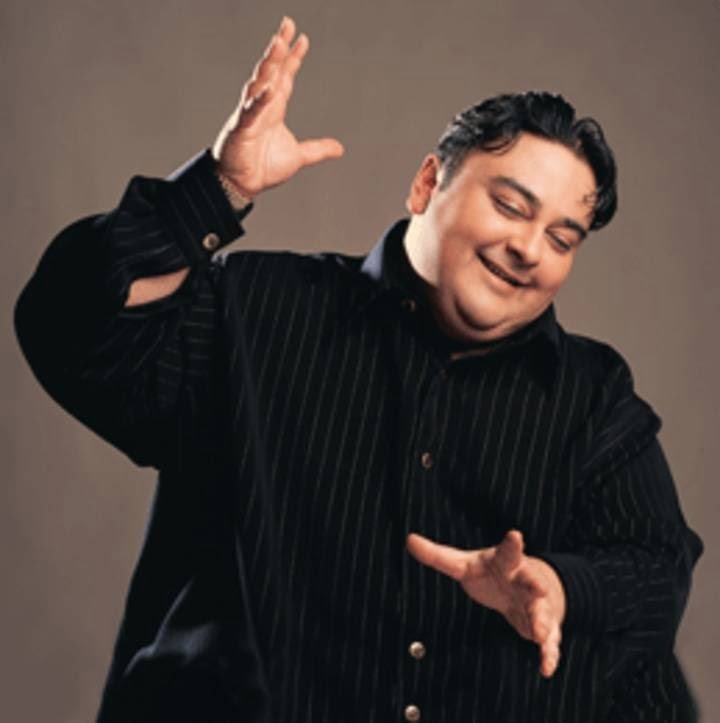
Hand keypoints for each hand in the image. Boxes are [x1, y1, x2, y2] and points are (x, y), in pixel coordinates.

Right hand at [211, 16, 344, 198]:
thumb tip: (339, 148)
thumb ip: (317, 150)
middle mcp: (262, 106)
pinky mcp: (241, 129)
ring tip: (277, 45)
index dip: (293, 58)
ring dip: (269, 65)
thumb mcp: (298, 157)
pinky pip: (250, 112)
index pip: (285, 77)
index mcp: (274, 109)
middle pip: (272, 71)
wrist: (242, 185)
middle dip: (279, 49)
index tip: (302, 38)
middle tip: (287, 25)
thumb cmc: (263, 168)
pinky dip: (258, 101)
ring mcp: (250, 115)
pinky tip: (268, 89)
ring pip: (259, 83)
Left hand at [406, 530, 565, 677]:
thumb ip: (437, 555)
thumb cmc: (492, 572)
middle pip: (531, 581)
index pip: (508, 551)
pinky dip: (548, 654)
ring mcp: (537, 604)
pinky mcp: (544, 627)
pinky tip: (546, 668)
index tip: (515, 536)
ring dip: (542, 623)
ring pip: (542, 613)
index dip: (511, 544)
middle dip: (535, 585)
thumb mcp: (465, 564)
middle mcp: (525, 581)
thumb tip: (409, 540)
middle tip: (540, 589)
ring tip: (539, 634)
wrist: (531, 586)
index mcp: (506, 562)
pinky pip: (549, 642)